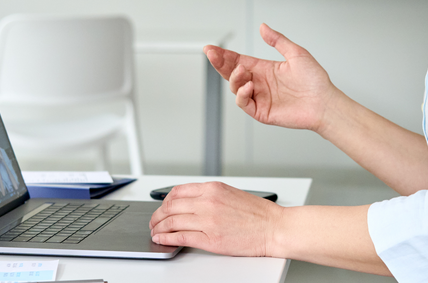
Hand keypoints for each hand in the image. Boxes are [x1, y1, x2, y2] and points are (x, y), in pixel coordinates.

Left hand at [149, 182, 282, 255]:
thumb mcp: (230, 194)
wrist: (274, 228)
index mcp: (212, 188)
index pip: (177, 191)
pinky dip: (167, 238)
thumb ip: (209, 196)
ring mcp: (208, 220)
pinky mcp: (210, 239)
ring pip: (172, 221)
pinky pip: (181, 237)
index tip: (161, 207)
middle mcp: (208, 202)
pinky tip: (162, 239)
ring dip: (159, 227)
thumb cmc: (258, 214)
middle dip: (157, 215)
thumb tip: (189, 202)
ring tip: (155, 231)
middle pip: (171, 206)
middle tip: (154, 221)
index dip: (164, 200)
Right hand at [206, 24, 336, 132]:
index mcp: (265, 69)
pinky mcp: (262, 111)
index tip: (211, 48)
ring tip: (242, 70)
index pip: (238, 60)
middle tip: (212, 54)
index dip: (224, 55)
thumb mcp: (296, 53)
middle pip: (232, 72)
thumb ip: (277, 40)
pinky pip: (244, 103)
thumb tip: (263, 27)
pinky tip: (248, 85)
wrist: (324, 102)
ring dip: (233, 77)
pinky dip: (241, 94)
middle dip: (220, 63)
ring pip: (235, 87)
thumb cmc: (315, 80)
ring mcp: (260, 97)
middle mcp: (260, 83)